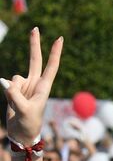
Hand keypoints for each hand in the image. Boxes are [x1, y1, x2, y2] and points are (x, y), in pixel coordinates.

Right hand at [3, 29, 63, 145]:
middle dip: (34, 44)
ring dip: (13, 89)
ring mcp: (25, 86)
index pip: (51, 67)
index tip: (59, 39)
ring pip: (14, 78)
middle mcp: (35, 84)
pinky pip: (7, 84)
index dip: (54, 53)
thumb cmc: (29, 124)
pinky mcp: (15, 89)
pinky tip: (12, 103)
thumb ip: (15, 96)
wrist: (22, 133)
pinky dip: (7, 92)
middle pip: (35, 60)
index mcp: (44, 88)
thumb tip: (5, 81)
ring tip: (19, 105)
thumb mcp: (24, 111)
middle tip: (35, 27)